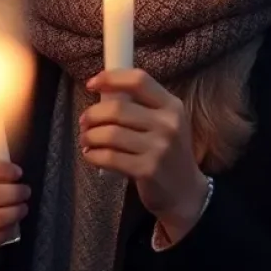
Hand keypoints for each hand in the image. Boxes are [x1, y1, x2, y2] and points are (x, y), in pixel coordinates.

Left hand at [81, 69, 208, 243]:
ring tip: (86, 139)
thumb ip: (142, 106)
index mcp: (172, 106)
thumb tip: (103, 92)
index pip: (139, 80)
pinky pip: (109, 157)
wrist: (185, 192)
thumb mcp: (166, 123)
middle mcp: (168, 124)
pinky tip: (91, 155)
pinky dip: (93, 155)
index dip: (111, 78)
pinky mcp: (147, 169)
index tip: (91, 83)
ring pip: (110, 133)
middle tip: (84, 121)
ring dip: (90, 136)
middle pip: (118, 108)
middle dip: (93, 114)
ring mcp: (159, 147)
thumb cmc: (168, 153)